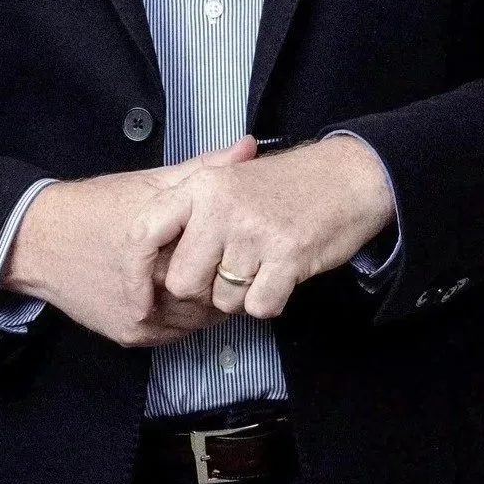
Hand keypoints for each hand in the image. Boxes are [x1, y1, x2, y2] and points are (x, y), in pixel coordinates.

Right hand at [0, 136, 259, 347]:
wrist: (38, 242)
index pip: (224, 265)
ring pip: (197, 320)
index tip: (243, 241)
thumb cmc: (97, 207)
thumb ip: (203, 167)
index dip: (238, 253)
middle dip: (225, 280)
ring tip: (211, 277)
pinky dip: (184, 316)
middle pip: (213, 296)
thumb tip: (250, 147)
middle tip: (233, 262)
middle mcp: (152, 293)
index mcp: (161, 249)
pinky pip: (174, 332)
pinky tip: (186, 294)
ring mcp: (142, 321)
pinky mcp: (130, 335)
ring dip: (206, 302)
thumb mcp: (150, 182)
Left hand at [131, 135, 394, 320]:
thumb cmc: (284, 185)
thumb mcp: (229, 180)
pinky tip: (281, 274)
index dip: (136, 274)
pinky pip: (258, 307)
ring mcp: (253, 232)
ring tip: (262, 262)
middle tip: (230, 271)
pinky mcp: (286, 257)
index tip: (140, 302)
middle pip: (182, 282)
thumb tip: (150, 258)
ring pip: (223, 300)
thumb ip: (187, 209)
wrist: (347, 177)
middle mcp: (220, 207)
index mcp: (200, 186)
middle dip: (204, 290)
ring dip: (242, 294)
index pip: (144, 232)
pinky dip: (270, 301)